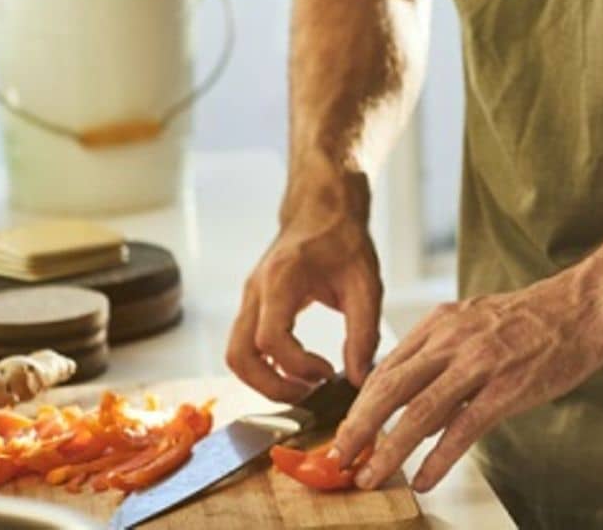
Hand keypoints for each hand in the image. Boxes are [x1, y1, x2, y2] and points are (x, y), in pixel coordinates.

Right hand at [225, 181, 382, 401]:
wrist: (324, 207)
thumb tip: (359, 378)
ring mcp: (250, 298)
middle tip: (309, 395)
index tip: (328, 373)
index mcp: (281, 279)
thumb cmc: (344, 239)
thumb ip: (363, 332)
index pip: (270, 339)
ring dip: (264, 380)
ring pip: (236, 354)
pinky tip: (298, 369)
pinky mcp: (253, 304)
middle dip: (270, 386)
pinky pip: (245, 345)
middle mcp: (256, 290)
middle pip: (239, 355)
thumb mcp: (366, 283)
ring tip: (304, 387)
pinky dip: (265, 366)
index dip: (297, 366)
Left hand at [332, 272, 602, 493]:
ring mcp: (481, 363)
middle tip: (337, 459)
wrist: (585, 304)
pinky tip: (424, 479)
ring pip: (419, 411)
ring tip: (369, 476)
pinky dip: (438, 459)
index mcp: (443, 322)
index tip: (344, 433)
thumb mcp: (477, 320)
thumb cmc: (536, 317)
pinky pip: (462, 429)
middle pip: (390, 388)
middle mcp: (454, 339)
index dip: (359, 405)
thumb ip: (443, 351)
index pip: (386, 367)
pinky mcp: (507, 386)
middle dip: (358, 428)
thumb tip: (412, 396)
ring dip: (388, 449)